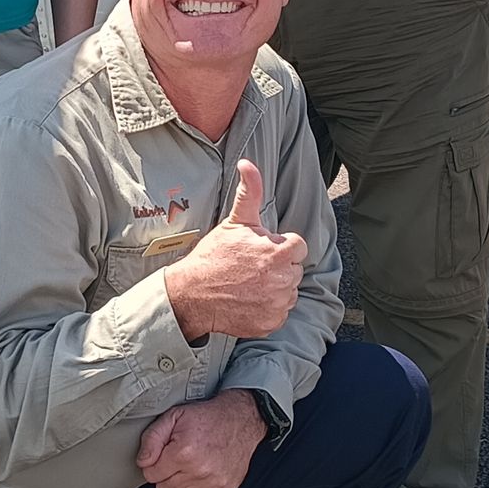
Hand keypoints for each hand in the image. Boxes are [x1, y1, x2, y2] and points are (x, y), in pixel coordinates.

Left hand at [135, 391, 264, 487]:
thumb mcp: (174, 417)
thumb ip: (152, 439)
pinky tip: (199, 478)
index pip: (151, 475)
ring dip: (180, 487)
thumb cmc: (208, 418)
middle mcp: (200, 472)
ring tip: (188, 469)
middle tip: (177, 460)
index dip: (154, 464)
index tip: (164, 455)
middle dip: (166, 475)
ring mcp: (214, 484)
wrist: (240, 420)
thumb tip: (143, 462)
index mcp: (184, 452)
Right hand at [163, 160, 307, 340]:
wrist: (191, 294)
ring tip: (249, 284)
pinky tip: (248, 300)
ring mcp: (277, 303)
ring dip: (274, 288)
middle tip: (251, 267)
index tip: (260, 250)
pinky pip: (280, 313)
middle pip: (294, 269)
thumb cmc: (212, 257)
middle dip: (277, 267)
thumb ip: (249, 192)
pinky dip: (268, 309)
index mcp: (279, 251)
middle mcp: (283, 279)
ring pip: (288, 292)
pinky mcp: (271, 323)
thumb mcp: (234, 222)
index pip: (297, 246)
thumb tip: (248, 164)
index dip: (279, 246)